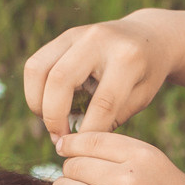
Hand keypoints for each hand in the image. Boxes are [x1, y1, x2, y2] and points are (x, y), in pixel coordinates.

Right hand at [23, 13, 176, 137]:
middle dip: (53, 117)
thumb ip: (112, 117)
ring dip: (37, 103)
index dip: (88, 133)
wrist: (149, 36)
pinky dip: (35, 91)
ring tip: (51, 123)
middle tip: (59, 140)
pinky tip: (49, 107)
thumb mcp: (141, 97)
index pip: (102, 103)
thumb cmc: (146, 73)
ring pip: (38, 69)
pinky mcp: (63, 36)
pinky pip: (35, 64)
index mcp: (128, 58)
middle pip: (60, 80)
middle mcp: (99, 40)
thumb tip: (78, 142)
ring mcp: (77, 34)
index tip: (81, 151)